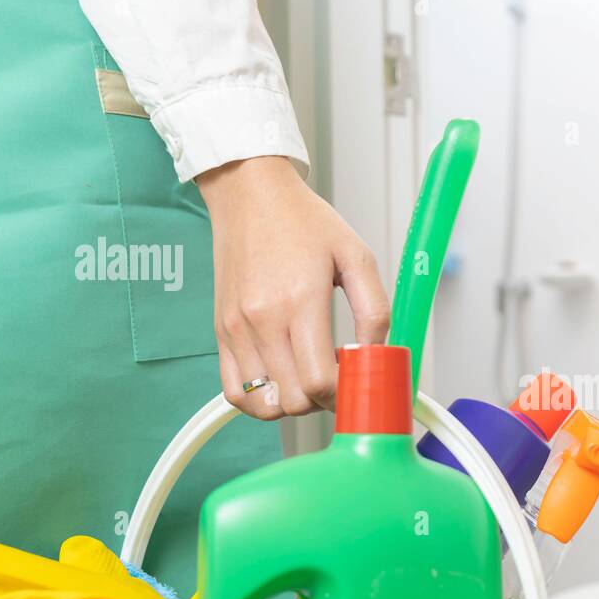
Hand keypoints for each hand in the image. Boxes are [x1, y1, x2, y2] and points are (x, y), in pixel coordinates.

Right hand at [197, 156, 389, 419]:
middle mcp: (262, 320)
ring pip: (264, 404)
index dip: (345, 393)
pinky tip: (282, 379)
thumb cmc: (303, 221)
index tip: (356, 377)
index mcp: (299, 301)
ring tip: (309, 375)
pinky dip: (260, 401)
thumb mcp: (357, 256)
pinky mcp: (222, 332)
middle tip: (337, 375)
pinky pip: (235, 392)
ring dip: (294, 403)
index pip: (320, 381)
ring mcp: (237, 330)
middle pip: (294, 401)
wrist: (250, 193)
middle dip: (323, 401)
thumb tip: (377, 355)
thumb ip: (374, 310)